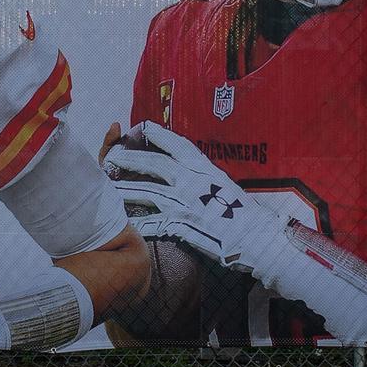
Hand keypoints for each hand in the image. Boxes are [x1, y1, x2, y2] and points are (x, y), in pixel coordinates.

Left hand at [102, 121, 280, 273]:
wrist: (257, 238)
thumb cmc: (245, 213)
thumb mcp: (225, 184)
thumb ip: (204, 175)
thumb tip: (189, 168)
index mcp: (204, 168)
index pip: (176, 144)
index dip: (157, 135)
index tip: (142, 127)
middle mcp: (192, 181)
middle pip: (154, 165)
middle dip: (130, 159)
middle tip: (112, 157)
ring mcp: (185, 202)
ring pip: (147, 192)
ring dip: (125, 189)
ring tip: (109, 187)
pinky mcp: (182, 224)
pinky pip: (153, 222)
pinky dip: (138, 222)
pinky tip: (124, 222)